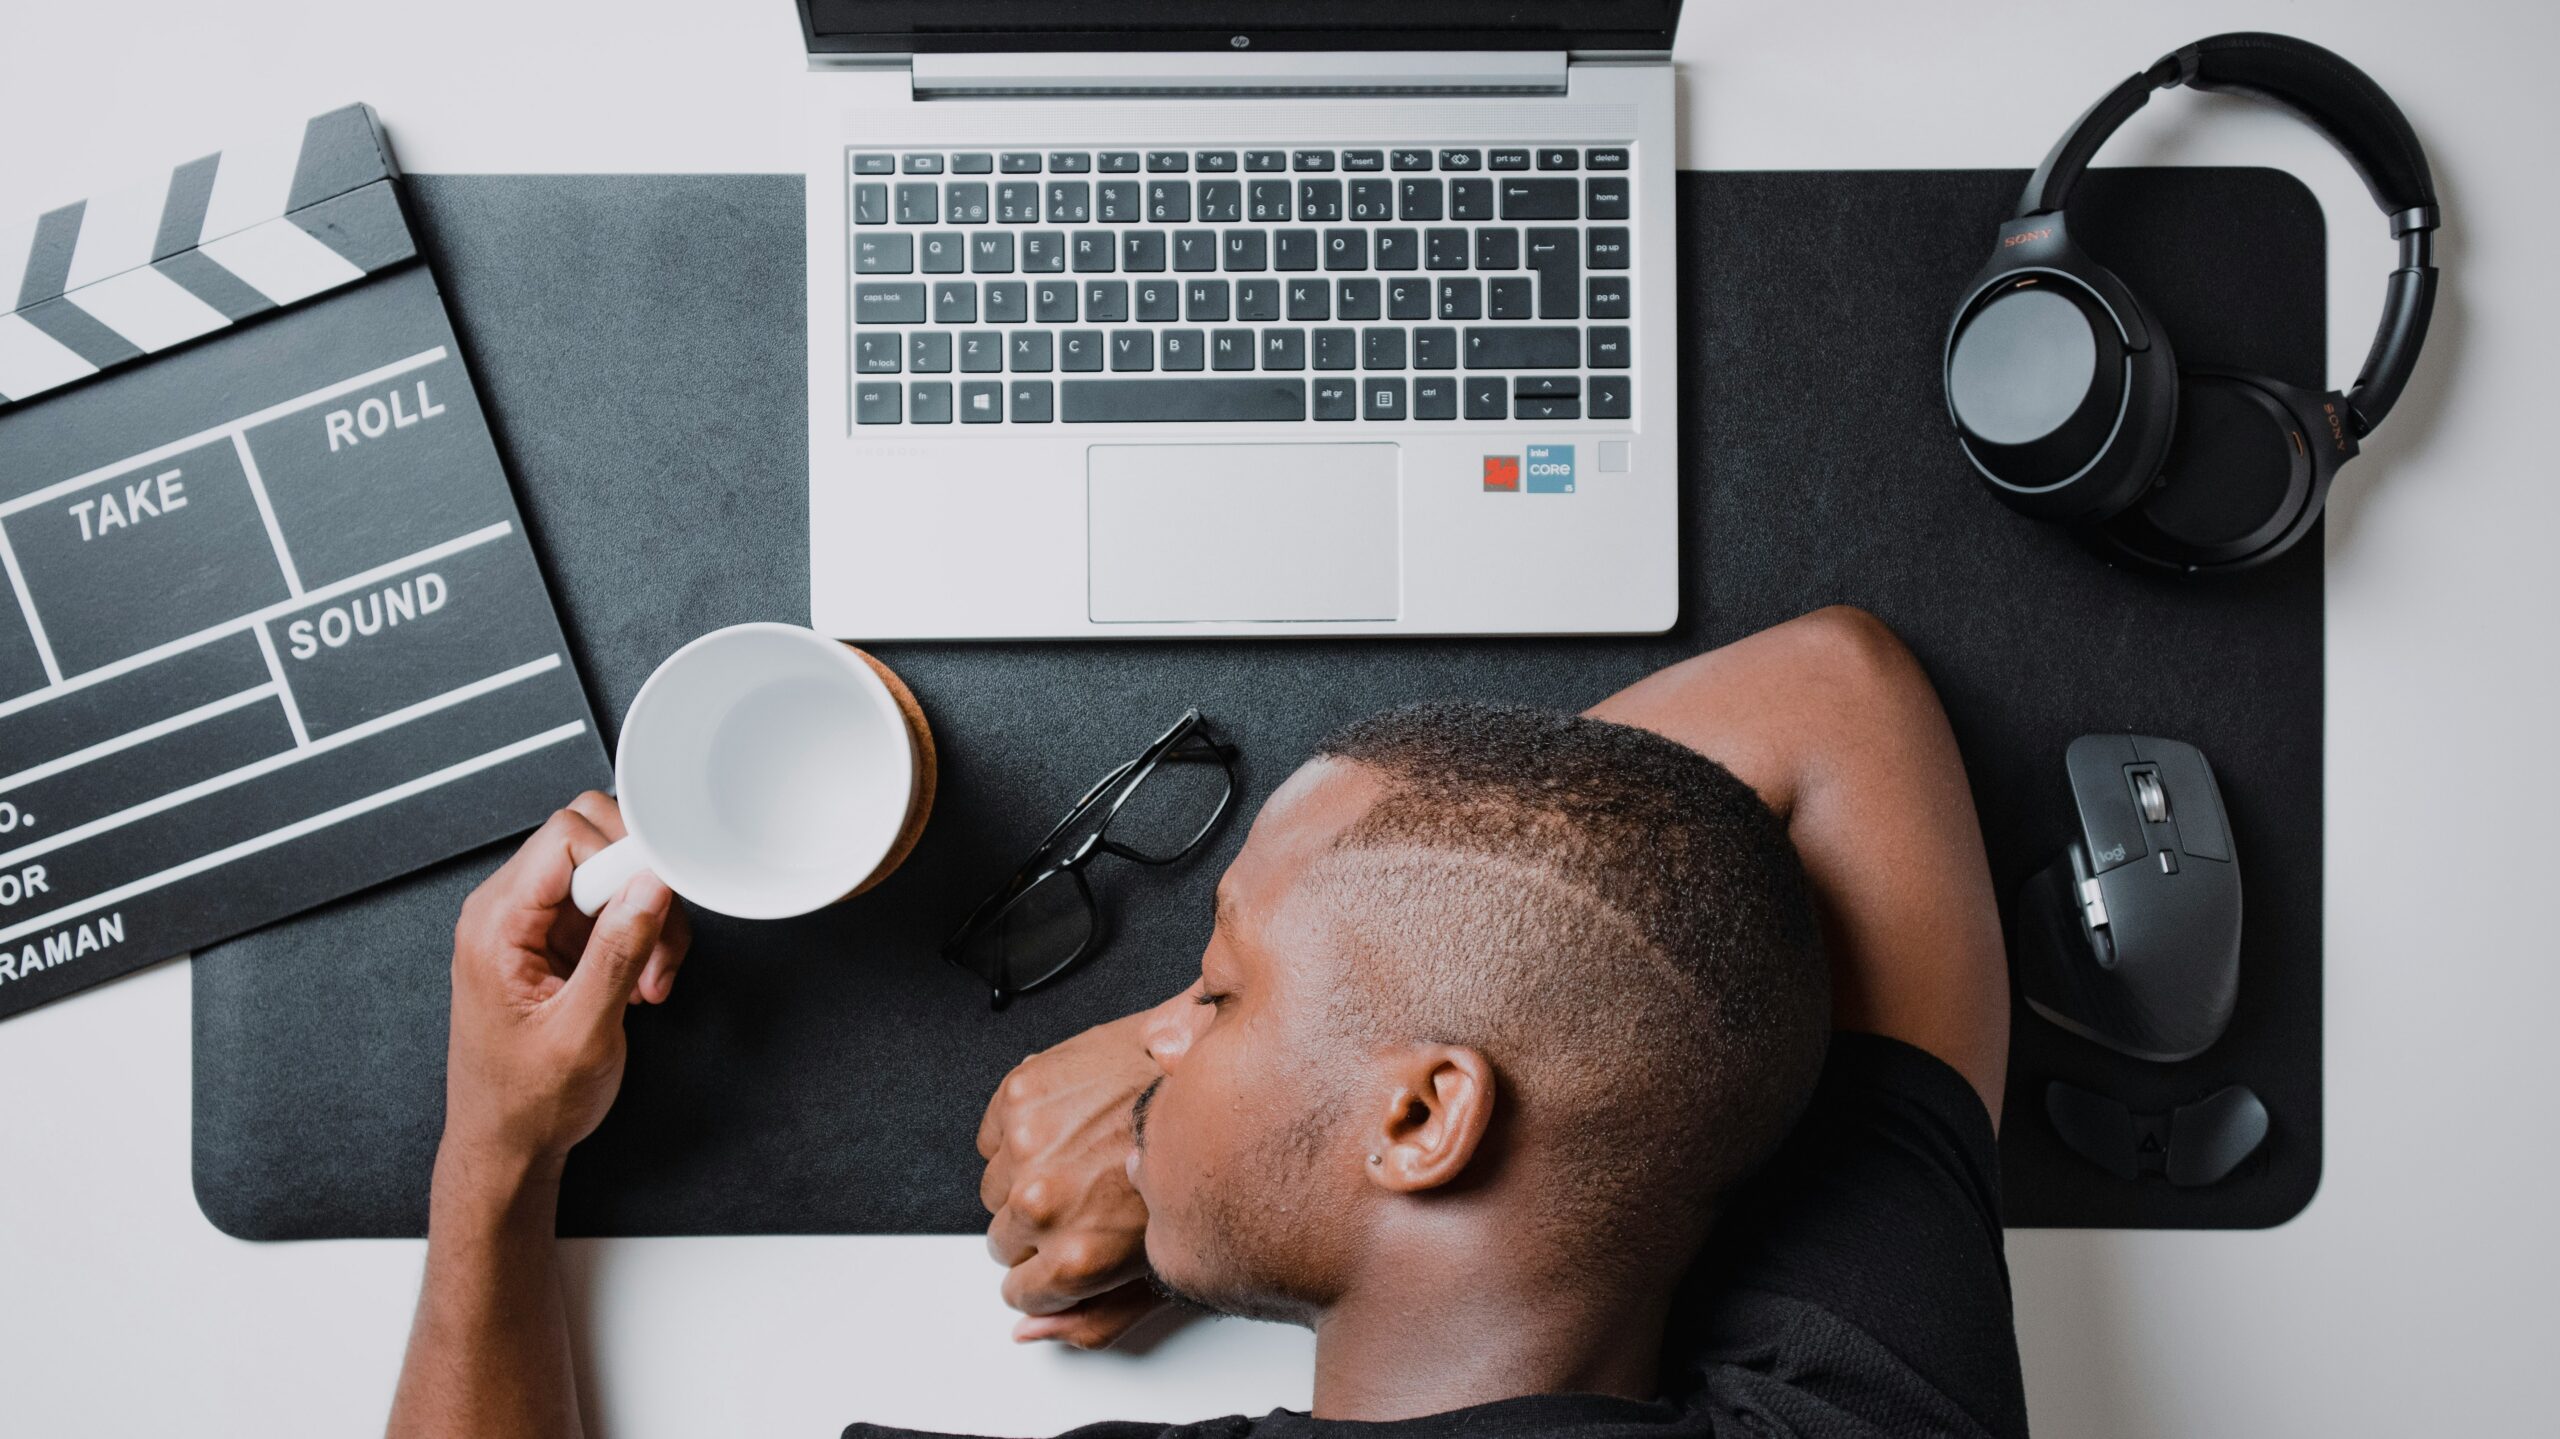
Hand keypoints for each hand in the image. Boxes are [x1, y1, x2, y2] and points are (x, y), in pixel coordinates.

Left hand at [441, 792, 692, 1170]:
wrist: (508, 1146)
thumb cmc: (525, 1103)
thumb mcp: (583, 1032)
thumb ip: (618, 951)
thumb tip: (650, 884)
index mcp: (495, 925)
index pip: (565, 838)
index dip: (622, 859)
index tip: (658, 897)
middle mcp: (508, 913)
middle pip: (592, 846)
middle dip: (641, 890)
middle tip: (656, 945)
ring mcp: (534, 926)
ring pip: (612, 878)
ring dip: (648, 923)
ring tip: (648, 981)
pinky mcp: (557, 942)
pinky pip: (613, 911)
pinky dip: (641, 940)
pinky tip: (639, 984)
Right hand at [978, 999, 1176, 1347]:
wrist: (1211, 1074)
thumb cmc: (1198, 1166)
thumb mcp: (1162, 1272)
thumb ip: (1094, 1318)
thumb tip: (1031, 1332)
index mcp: (1076, 1256)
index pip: (1019, 1292)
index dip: (1048, 1275)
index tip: (1068, 1251)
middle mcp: (1043, 1202)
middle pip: (1002, 1241)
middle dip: (1039, 1229)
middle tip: (1086, 1202)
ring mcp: (1027, 1144)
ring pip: (993, 1188)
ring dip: (1025, 1179)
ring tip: (1080, 1163)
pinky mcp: (1021, 1093)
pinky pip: (989, 1136)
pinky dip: (1017, 1136)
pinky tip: (1069, 1130)